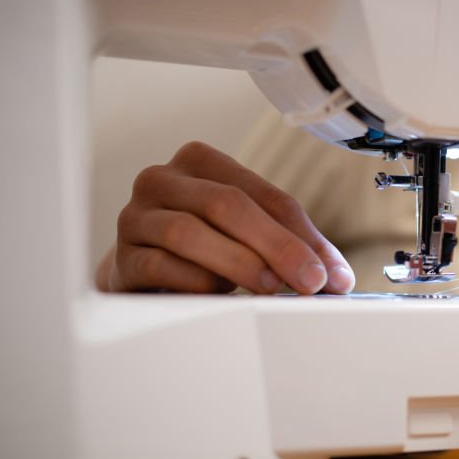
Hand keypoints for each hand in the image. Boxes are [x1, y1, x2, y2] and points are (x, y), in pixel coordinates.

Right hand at [96, 141, 354, 294]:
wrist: (138, 272)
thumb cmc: (201, 246)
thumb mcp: (246, 234)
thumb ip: (289, 245)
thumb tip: (336, 277)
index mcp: (200, 162)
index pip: (263, 194)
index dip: (302, 234)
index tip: (331, 273)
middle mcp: (162, 180)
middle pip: (226, 204)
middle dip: (276, 246)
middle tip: (309, 281)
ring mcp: (136, 217)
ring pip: (189, 232)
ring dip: (238, 263)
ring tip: (270, 288)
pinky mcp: (122, 258)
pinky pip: (161, 266)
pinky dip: (197, 282)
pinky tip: (220, 296)